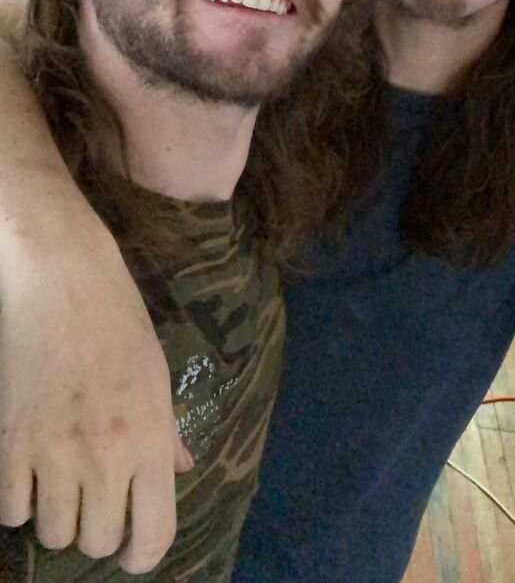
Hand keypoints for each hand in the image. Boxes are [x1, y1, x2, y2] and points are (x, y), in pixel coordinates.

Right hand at [0, 227, 193, 573]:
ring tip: (63, 480)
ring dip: (59, 515)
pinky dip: (19, 499)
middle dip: (101, 529)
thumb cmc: (119, 320)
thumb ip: (167, 431)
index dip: (145, 556)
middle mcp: (106, 454)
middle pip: (99, 542)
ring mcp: (54, 451)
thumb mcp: (157, 374)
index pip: (154, 533)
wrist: (62, 277)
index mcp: (152, 436)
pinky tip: (29, 469)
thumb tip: (181, 469)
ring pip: (53, 533)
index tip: (135, 554)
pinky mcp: (10, 442)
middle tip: (97, 498)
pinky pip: (9, 511)